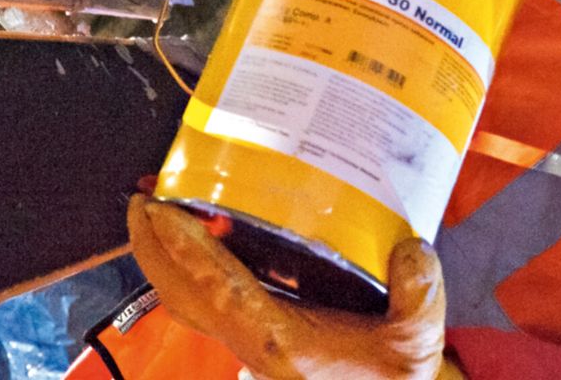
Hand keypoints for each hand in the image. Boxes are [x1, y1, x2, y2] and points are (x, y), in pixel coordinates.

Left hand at [127, 198, 455, 379]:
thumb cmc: (392, 377)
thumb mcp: (416, 341)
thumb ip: (419, 296)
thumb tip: (411, 251)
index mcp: (280, 341)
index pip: (219, 288)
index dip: (186, 249)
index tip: (162, 212)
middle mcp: (251, 341)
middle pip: (180, 293)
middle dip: (151, 247)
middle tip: (141, 199)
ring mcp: (245, 339)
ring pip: (185, 298)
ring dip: (163, 256)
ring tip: (156, 210)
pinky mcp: (251, 333)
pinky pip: (204, 297)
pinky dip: (188, 266)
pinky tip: (199, 235)